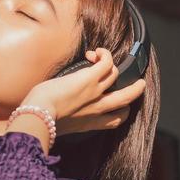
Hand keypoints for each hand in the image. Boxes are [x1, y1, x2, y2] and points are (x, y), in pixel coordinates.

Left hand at [22, 48, 146, 137]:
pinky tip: (97, 52)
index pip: (116, 121)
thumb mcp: (60, 127)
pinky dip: (105, 55)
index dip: (122, 112)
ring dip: (113, 65)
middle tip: (139, 83)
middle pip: (127, 99)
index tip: (121, 107)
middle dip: (135, 90)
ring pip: (117, 75)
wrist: (40, 116)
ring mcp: (96, 92)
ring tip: (101, 57)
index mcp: (91, 123)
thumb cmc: (42, 122)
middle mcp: (98, 109)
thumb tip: (57, 118)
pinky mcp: (90, 78)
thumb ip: (66, 122)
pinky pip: (107, 62)